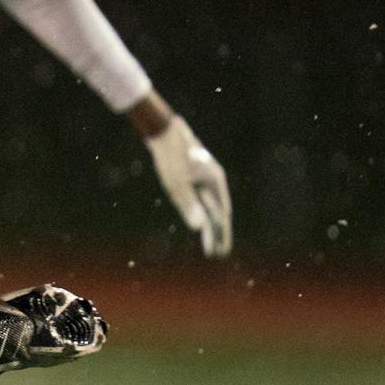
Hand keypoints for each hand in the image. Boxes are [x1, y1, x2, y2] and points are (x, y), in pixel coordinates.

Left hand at [144, 115, 231, 256]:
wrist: (162, 131)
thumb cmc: (170, 157)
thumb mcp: (176, 184)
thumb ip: (188, 205)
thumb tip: (198, 227)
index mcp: (215, 182)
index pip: (221, 214)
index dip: (221, 234)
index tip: (220, 251)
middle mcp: (214, 180)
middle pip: (217, 211)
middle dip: (216, 233)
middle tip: (216, 253)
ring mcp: (204, 176)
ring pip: (209, 205)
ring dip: (208, 223)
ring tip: (208, 241)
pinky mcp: (193, 174)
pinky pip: (200, 197)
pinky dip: (200, 211)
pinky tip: (195, 217)